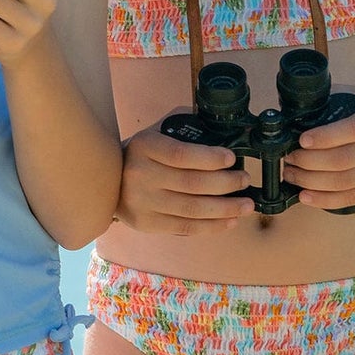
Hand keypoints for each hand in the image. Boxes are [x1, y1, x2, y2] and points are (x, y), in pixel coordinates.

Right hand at [117, 120, 253, 235]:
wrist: (109, 180)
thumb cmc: (144, 154)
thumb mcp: (157, 132)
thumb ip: (185, 127)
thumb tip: (221, 128)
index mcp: (145, 147)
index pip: (180, 154)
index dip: (209, 158)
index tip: (231, 158)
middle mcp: (140, 175)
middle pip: (192, 183)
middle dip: (226, 183)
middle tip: (245, 179)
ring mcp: (142, 202)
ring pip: (192, 209)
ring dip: (225, 209)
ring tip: (246, 205)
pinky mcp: (146, 223)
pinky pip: (185, 227)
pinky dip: (211, 226)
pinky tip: (230, 221)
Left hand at [283, 88, 354, 208]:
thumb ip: (335, 95)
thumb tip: (296, 102)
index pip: (354, 130)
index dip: (325, 137)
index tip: (301, 140)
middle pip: (344, 160)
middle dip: (309, 162)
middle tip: (288, 158)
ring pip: (345, 182)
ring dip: (311, 181)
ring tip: (291, 174)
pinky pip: (352, 198)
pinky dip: (325, 199)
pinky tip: (305, 195)